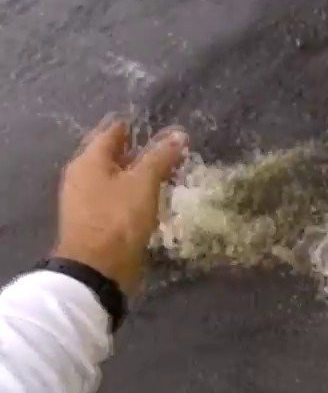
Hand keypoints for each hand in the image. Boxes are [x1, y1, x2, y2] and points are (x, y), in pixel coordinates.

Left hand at [54, 116, 188, 294]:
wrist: (97, 267)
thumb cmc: (118, 219)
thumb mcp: (143, 183)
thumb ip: (160, 157)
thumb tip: (179, 134)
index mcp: (88, 161)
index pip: (112, 132)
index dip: (135, 126)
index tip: (161, 125)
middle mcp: (82, 176)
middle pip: (111, 154)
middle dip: (137, 149)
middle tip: (167, 147)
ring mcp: (86, 199)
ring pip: (114, 177)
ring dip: (136, 173)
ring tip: (164, 171)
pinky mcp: (95, 220)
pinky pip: (116, 196)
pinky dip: (132, 192)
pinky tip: (150, 197)